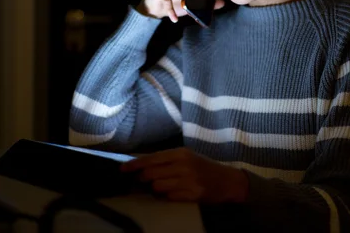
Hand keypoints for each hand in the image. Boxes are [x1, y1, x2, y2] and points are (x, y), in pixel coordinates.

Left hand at [121, 147, 248, 202]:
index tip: (122, 170)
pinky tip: (174, 192)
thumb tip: (141, 166)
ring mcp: (188, 180)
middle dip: (143, 179)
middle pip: (151, 173)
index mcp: (180, 153)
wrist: (227, 181)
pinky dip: (167, 196)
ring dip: (155, 189)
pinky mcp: (193, 194)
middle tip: (144, 181)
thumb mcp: (186, 157)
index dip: (134, 164)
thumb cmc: (203, 167)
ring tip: (164, 186)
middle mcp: (183, 164)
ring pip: (157, 187)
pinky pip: (169, 197)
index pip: (151, 158)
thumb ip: (166, 160)